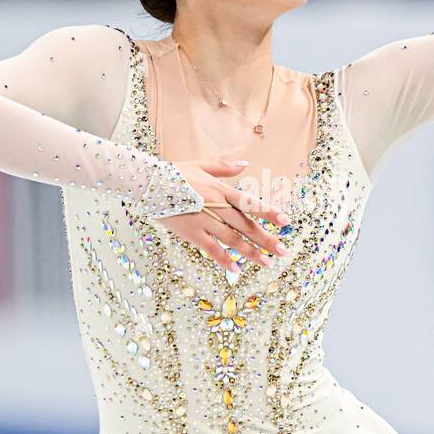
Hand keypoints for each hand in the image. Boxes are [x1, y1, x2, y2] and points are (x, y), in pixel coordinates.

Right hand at [155, 158, 291, 270]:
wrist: (147, 182)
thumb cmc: (173, 172)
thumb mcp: (200, 165)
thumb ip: (224, 167)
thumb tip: (245, 163)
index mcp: (220, 189)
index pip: (250, 202)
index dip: (269, 212)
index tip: (286, 222)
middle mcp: (216, 205)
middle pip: (245, 224)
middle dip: (266, 238)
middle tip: (283, 251)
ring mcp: (204, 220)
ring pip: (232, 239)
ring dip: (250, 251)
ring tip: (266, 262)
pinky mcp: (190, 232)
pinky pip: (211, 248)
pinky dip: (224, 259)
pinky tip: (236, 269)